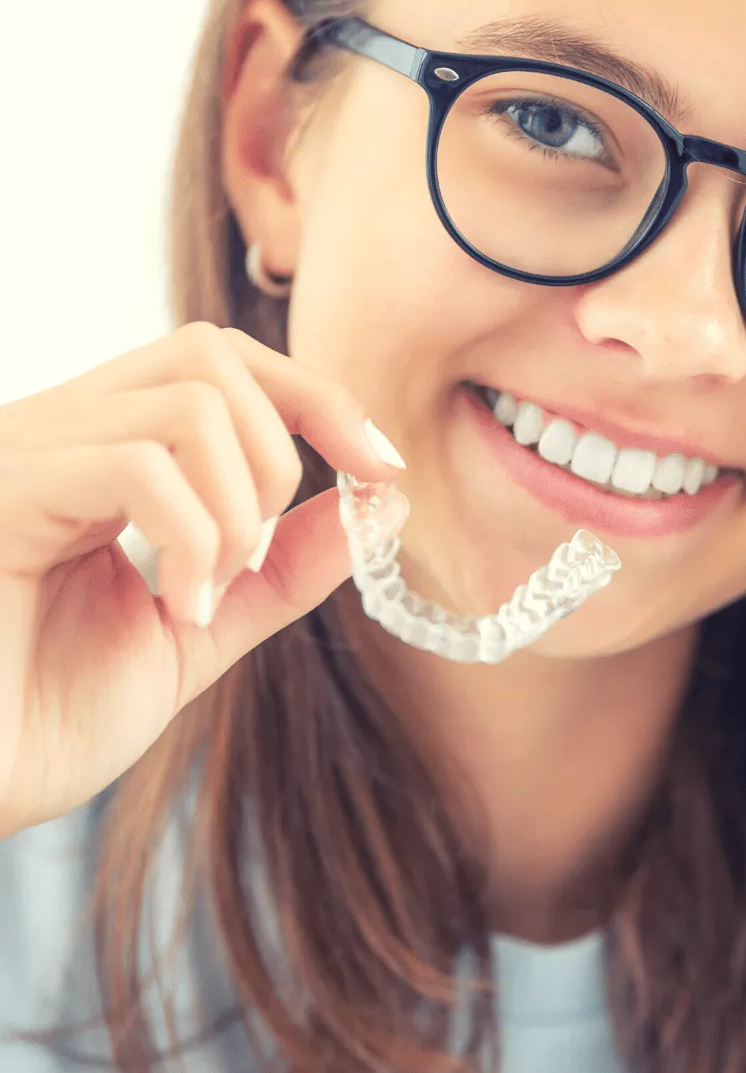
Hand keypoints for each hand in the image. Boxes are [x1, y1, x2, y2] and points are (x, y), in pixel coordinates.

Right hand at [0, 322, 406, 841]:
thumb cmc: (45, 719)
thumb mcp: (197, 630)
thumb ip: (281, 567)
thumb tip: (382, 503)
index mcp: (95, 451)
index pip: (218, 361)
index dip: (318, 399)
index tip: (381, 471)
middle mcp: (54, 432)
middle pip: (209, 353)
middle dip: (283, 449)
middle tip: (256, 557)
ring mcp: (23, 454)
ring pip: (188, 401)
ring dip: (239, 508)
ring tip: (205, 596)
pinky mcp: (4, 491)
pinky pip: (138, 464)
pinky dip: (192, 538)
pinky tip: (175, 609)